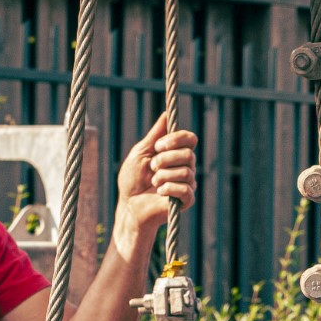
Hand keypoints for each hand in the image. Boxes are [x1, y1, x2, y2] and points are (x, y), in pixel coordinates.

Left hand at [114, 116, 197, 252]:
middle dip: (165, 159)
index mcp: (176, 154)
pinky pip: (185, 188)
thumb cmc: (133, 180)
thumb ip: (154, 135)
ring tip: (153, 182)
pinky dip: (168, 188)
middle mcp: (186, 167)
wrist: (130, 206)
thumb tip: (166, 115)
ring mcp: (187, 184)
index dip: (176, 139)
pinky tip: (159, 192)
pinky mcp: (186, 200)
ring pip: (185, 171)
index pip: (190, 139)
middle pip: (188, 154)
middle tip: (152, 167)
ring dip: (163, 175)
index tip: (158, 145)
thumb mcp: (141, 153)